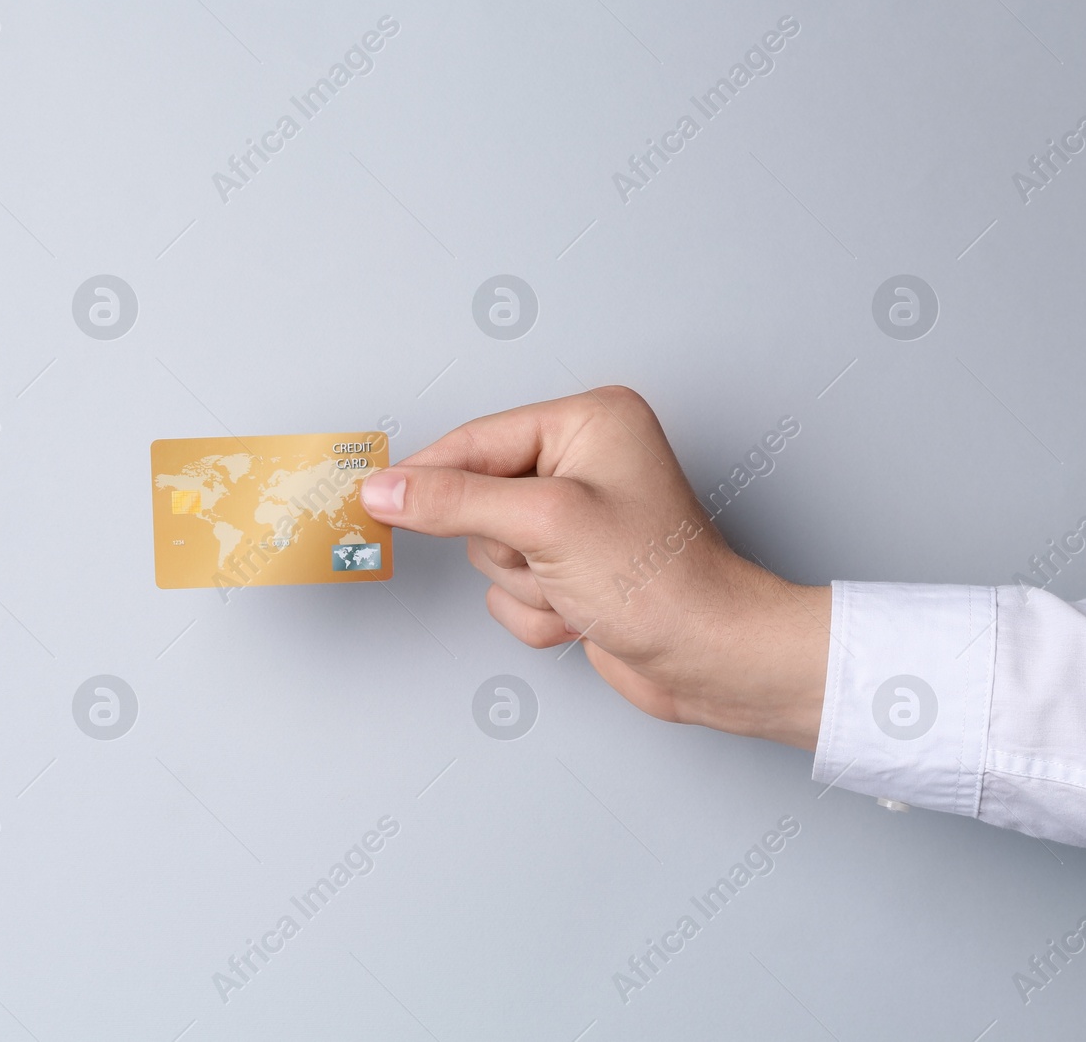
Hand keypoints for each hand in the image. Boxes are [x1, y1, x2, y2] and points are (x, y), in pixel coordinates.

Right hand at [359, 387, 829, 750]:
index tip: (372, 500)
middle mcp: (583, 461)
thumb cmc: (661, 582)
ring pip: (490, 553)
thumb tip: (385, 488)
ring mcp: (577, 519)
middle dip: (509, 550)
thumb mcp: (543, 526)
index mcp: (588, 422)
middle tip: (554, 561)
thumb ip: (454, 502)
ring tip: (579, 590)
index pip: (475, 442)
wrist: (713, 662)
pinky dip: (537, 613)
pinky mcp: (573, 569)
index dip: (426, 477)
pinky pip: (510, 590)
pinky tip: (583, 614)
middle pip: (476, 502)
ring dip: (525, 587)